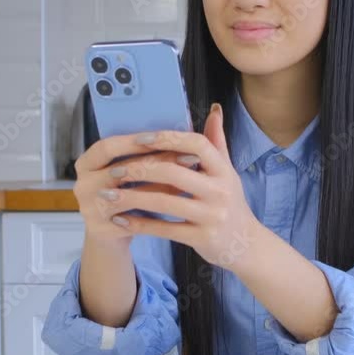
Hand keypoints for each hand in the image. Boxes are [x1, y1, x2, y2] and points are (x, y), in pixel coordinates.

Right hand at [72, 134, 192, 248]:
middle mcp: (82, 186)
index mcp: (85, 164)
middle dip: (156, 163)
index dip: (131, 142)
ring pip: (129, 195)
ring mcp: (89, 210)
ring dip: (161, 186)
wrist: (112, 235)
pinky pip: (134, 219)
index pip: (106, 147)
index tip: (160, 136)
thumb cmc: (125, 194)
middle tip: (187, 157)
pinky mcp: (102, 230)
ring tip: (187, 180)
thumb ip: (143, 155)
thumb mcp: (127, 172)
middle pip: (119, 170)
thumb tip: (180, 137)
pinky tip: (178, 203)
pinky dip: (157, 210)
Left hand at [98, 103, 261, 269]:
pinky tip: (120, 220)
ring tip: (108, 194)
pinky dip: (139, 224)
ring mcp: (212, 216)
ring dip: (132, 197)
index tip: (140, 138)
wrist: (245, 245)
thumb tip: (214, 109)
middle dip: (140, 169)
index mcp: (224, 170)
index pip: (197, 144)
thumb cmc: (231, 204)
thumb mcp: (227, 172)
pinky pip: (164, 229)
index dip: (168, 138)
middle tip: (115, 170)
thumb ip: (217, 142)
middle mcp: (220, 191)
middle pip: (174, 172)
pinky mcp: (202, 238)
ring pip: (164, 202)